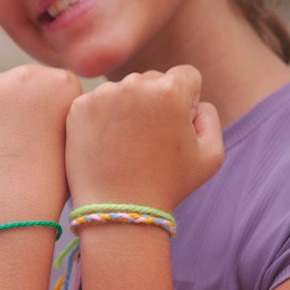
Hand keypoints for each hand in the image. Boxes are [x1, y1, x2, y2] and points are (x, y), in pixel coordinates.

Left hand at [0, 64, 81, 228]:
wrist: (9, 207)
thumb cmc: (51, 186)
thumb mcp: (76, 146)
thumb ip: (67, 119)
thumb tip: (53, 113)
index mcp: (63, 83)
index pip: (60, 87)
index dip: (56, 115)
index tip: (53, 139)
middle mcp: (27, 74)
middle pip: (26, 84)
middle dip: (26, 107)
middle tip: (26, 146)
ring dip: (0, 115)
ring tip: (5, 152)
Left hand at [65, 66, 222, 211]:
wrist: (119, 213)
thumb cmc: (167, 188)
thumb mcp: (211, 157)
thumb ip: (210, 117)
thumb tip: (194, 101)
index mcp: (170, 90)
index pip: (186, 76)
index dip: (186, 103)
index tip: (175, 130)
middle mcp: (135, 84)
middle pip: (152, 81)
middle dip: (155, 105)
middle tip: (149, 144)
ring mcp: (103, 95)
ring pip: (123, 91)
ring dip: (127, 110)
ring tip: (127, 148)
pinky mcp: (78, 109)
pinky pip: (98, 104)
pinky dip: (102, 121)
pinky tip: (108, 147)